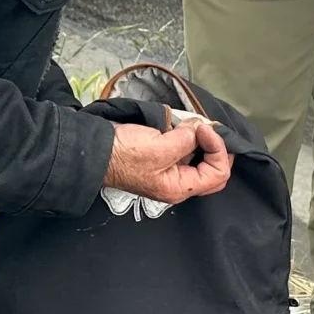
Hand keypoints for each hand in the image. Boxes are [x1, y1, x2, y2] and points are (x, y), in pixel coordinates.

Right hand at [105, 118, 231, 202]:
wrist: (96, 151)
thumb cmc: (124, 154)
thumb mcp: (159, 146)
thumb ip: (186, 140)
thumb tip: (199, 129)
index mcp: (179, 188)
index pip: (218, 173)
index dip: (218, 148)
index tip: (205, 128)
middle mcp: (178, 184)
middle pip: (214, 171)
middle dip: (218, 148)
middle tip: (210, 129)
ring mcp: (171, 172)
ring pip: (202, 160)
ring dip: (204, 141)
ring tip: (197, 125)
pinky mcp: (163, 160)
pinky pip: (187, 151)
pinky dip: (191, 138)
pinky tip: (186, 126)